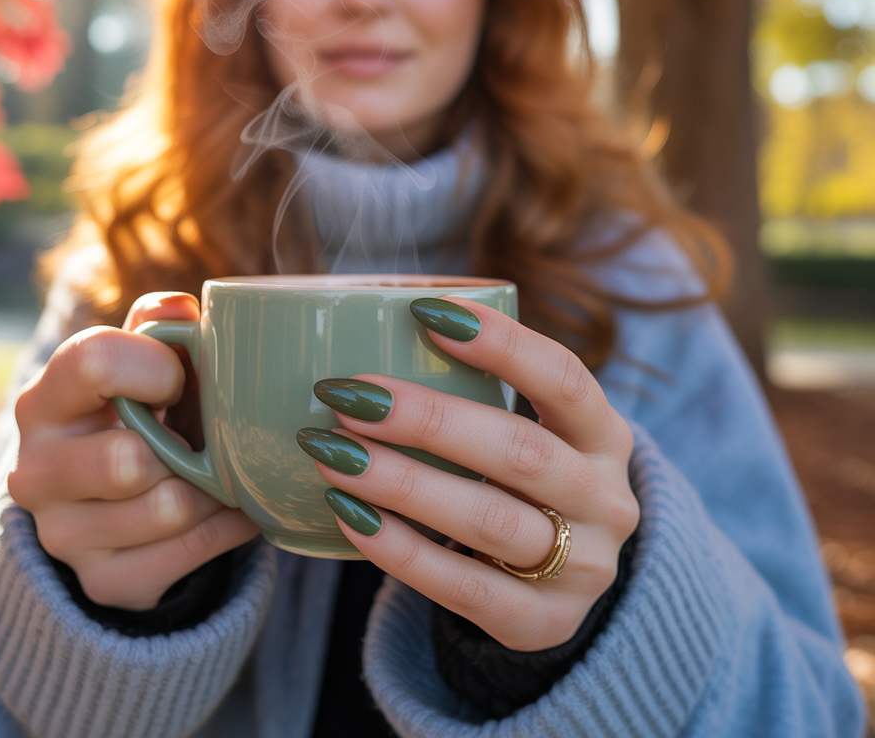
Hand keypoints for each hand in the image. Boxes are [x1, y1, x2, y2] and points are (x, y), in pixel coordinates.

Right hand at [8, 292, 259, 609]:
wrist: (102, 505)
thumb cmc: (131, 413)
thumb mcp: (134, 363)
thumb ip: (156, 327)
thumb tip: (183, 307)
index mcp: (44, 401)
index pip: (94, 362)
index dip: (157, 366)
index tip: (180, 379)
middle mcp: (36, 471)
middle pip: (126, 460)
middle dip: (184, 446)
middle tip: (203, 436)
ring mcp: (64, 534)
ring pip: (169, 509)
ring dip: (216, 487)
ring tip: (222, 470)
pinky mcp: (104, 581)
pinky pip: (193, 552)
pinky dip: (229, 524)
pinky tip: (231, 505)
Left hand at [302, 298, 638, 650]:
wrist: (564, 582)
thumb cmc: (524, 481)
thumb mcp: (534, 429)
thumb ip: (479, 389)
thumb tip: (376, 325)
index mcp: (604, 434)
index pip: (565, 378)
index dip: (502, 344)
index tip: (423, 312)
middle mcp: (606, 499)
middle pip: (520, 452)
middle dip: (428, 420)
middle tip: (347, 396)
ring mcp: (583, 569)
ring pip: (488, 522)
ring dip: (401, 483)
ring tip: (330, 453)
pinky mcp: (543, 624)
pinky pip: (464, 589)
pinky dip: (400, 550)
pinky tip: (347, 513)